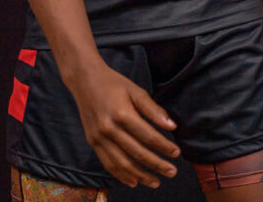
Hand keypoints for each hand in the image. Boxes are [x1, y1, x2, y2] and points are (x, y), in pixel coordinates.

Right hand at [69, 61, 179, 188]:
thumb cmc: (114, 84)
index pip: (148, 136)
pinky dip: (121, 175)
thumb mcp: (136, 90)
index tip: (177, 153)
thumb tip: (172, 126)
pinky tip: (134, 181)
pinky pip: (108, 164)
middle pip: (137, 153)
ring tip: (156, 181)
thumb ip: (153, 109)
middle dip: (156, 164)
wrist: (85, 81)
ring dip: (141, 175)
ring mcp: (99, 138)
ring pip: (123, 164)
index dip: (163, 146)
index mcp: (122, 113)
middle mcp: (109, 129)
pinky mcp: (92, 142)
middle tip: (172, 171)